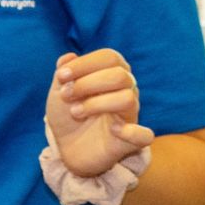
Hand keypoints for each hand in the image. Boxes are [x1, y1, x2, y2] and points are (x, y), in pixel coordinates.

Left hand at [46, 48, 156, 178]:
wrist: (66, 148)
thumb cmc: (67, 115)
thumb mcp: (58, 91)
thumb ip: (63, 73)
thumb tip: (69, 56)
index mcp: (112, 74)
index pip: (110, 57)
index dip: (85, 63)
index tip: (61, 76)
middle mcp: (127, 91)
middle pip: (120, 76)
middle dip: (88, 83)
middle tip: (67, 95)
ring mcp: (130, 115)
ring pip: (127, 99)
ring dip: (96, 104)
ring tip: (76, 112)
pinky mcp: (132, 141)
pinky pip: (145, 135)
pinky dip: (131, 132)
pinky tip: (113, 130)